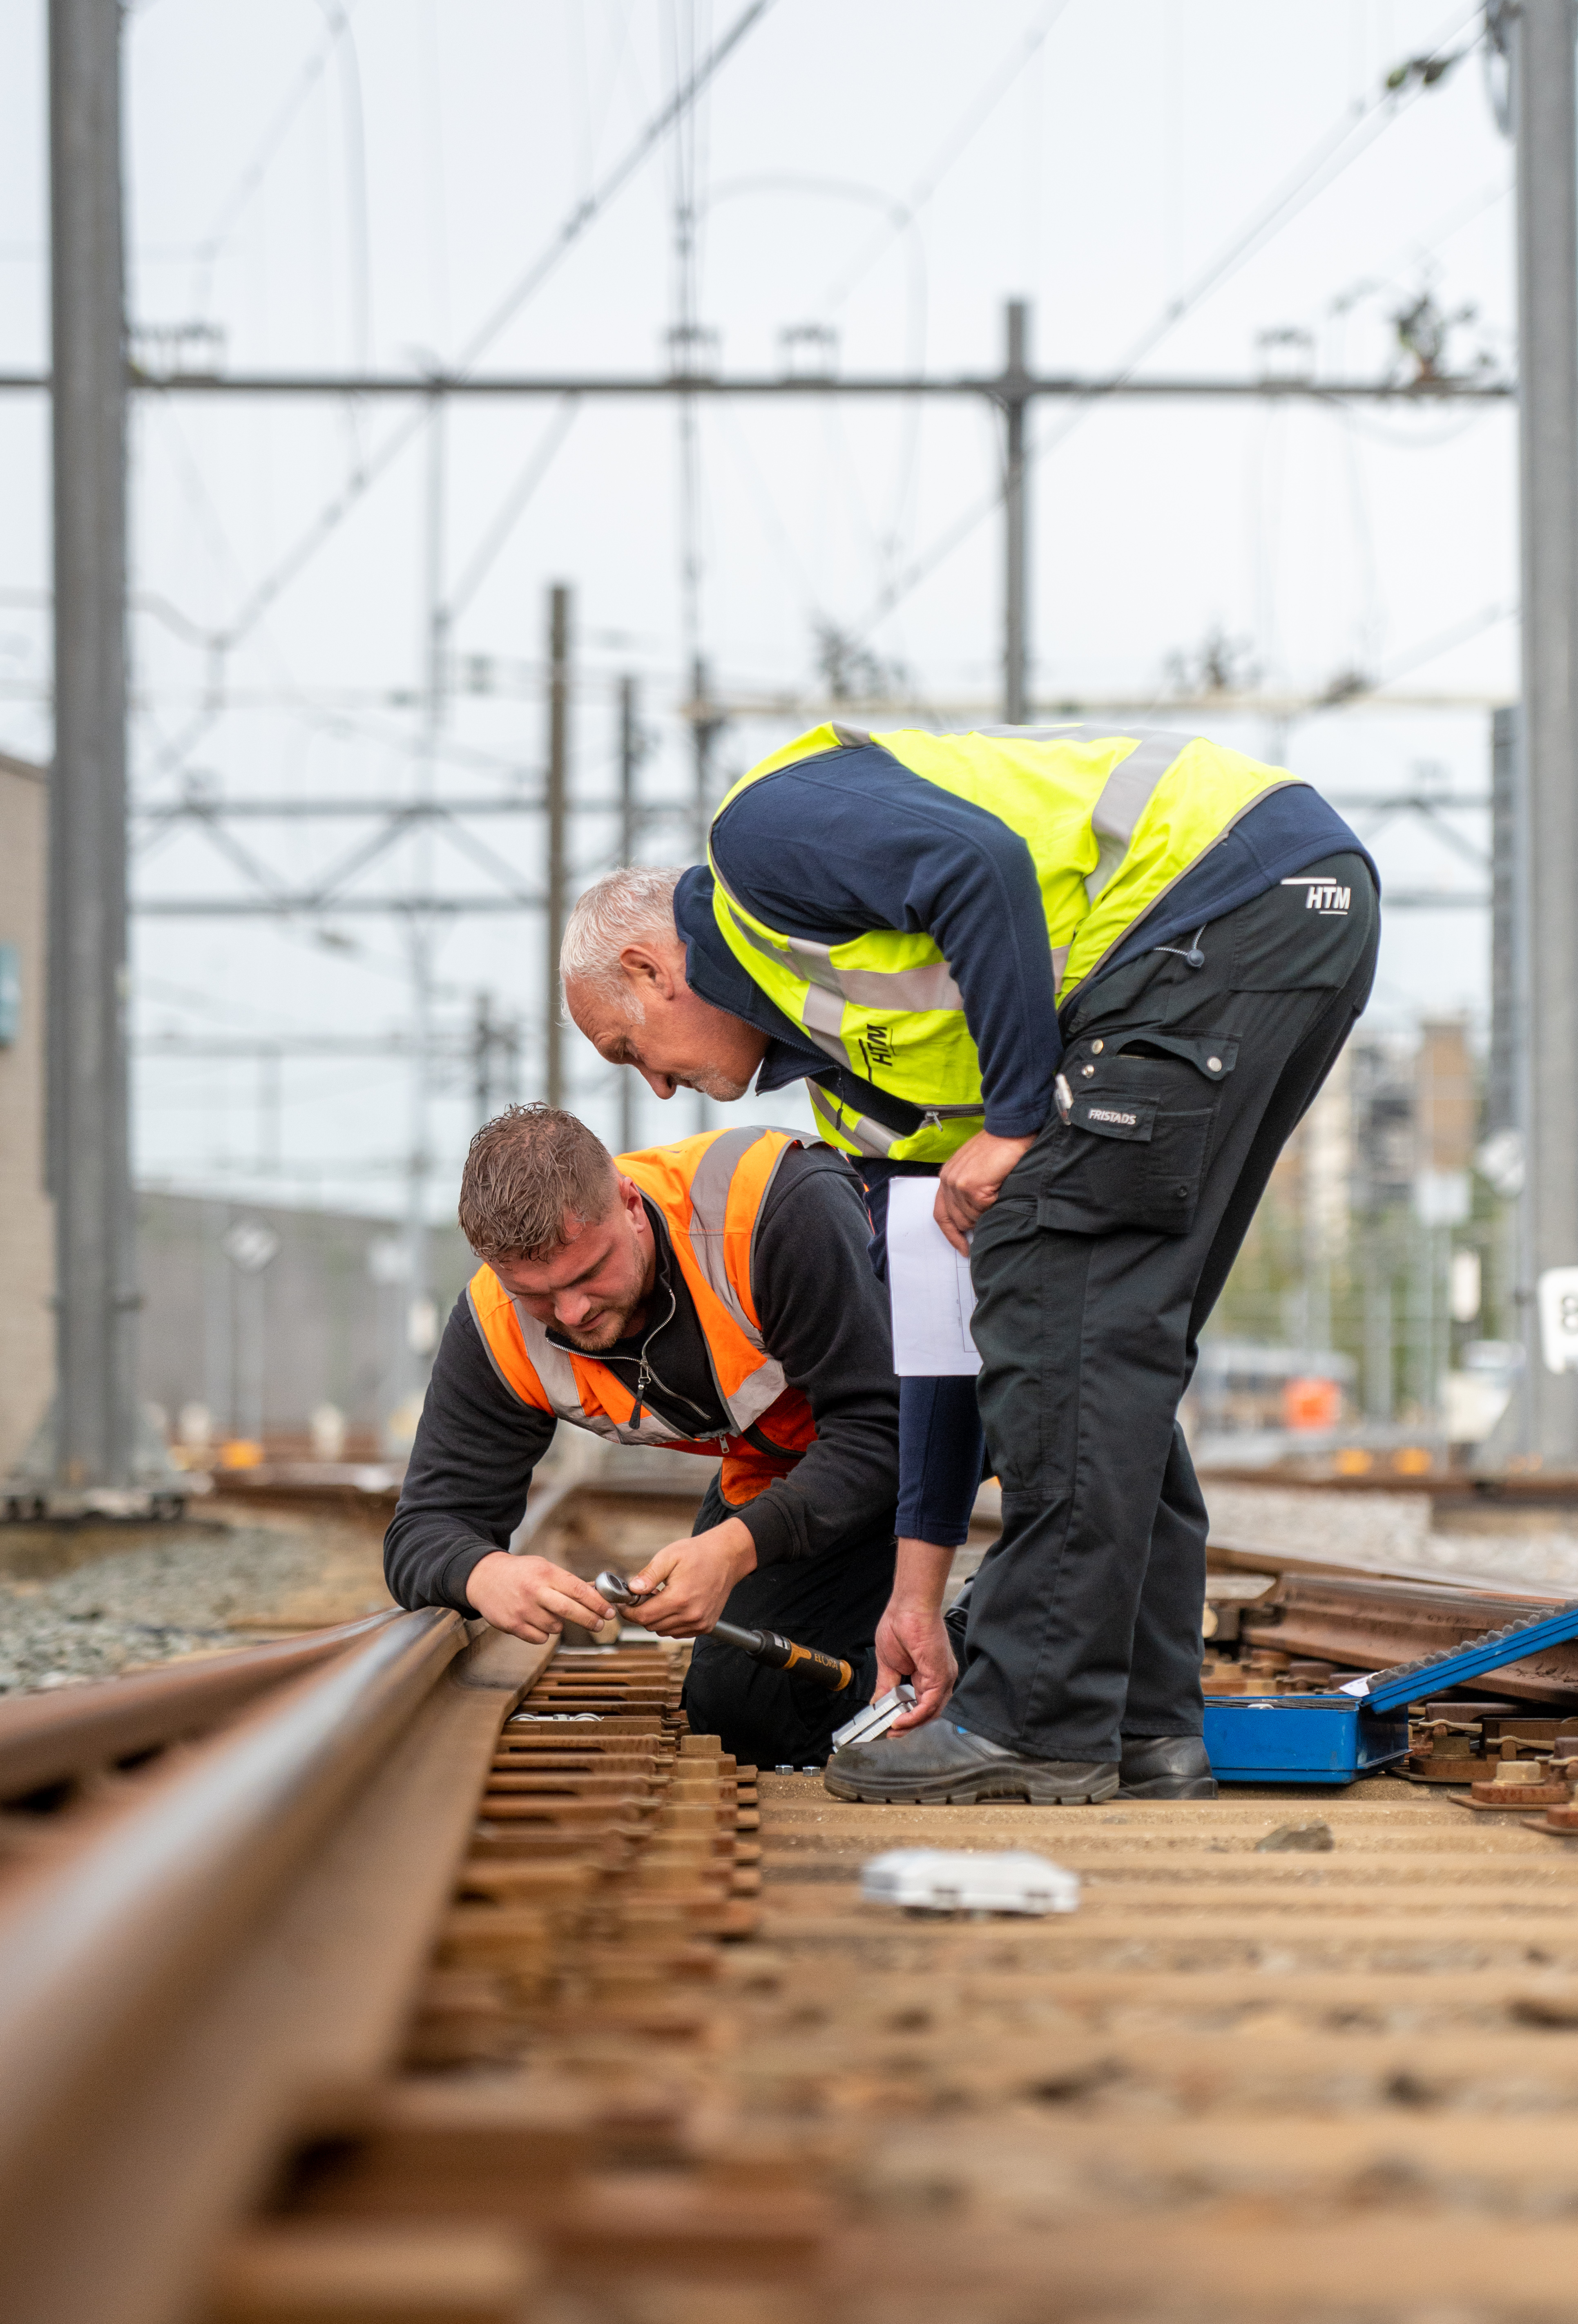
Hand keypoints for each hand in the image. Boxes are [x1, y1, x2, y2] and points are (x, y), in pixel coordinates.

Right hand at [465, 1551, 611, 1644]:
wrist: (483, 1578)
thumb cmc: (520, 1573)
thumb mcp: (543, 1567)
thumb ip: (567, 1581)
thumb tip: (597, 1594)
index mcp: (545, 1573)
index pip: (578, 1590)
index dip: (598, 1603)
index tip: (610, 1611)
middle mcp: (534, 1591)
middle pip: (570, 1610)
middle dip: (590, 1619)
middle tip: (600, 1624)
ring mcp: (523, 1610)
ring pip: (555, 1626)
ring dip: (559, 1623)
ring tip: (549, 1611)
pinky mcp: (513, 1625)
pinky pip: (540, 1637)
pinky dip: (543, 1632)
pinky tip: (535, 1619)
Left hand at [627, 1518, 757, 1636]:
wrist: (727, 1557)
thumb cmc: (699, 1554)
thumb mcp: (669, 1556)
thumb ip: (649, 1575)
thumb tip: (631, 1590)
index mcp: (679, 1598)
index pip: (643, 1617)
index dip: (628, 1612)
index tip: (624, 1603)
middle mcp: (691, 1615)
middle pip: (651, 1626)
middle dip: (642, 1613)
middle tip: (644, 1595)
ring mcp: (700, 1623)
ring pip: (664, 1631)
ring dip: (657, 1618)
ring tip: (661, 1597)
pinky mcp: (706, 1626)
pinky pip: (678, 1632)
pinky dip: (670, 1623)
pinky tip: (674, 1605)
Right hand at [875, 1537, 959, 1729]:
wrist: (908, 1605)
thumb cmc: (900, 1624)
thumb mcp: (888, 1664)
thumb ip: (886, 1687)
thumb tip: (878, 1705)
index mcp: (928, 1675)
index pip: (921, 1706)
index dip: (907, 1720)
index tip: (890, 1728)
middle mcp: (939, 1678)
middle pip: (928, 1713)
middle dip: (909, 1728)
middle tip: (890, 1735)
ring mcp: (942, 1677)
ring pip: (931, 1713)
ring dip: (910, 1726)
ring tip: (892, 1730)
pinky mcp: (940, 1675)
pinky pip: (930, 1705)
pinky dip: (914, 1717)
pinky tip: (899, 1721)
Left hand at [935, 1129, 1035, 1253]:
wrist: (1010, 1130)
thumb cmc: (997, 1147)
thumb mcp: (975, 1168)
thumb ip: (968, 1189)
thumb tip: (973, 1216)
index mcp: (946, 1177)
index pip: (941, 1214)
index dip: (951, 1234)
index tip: (962, 1247)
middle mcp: (948, 1181)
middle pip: (957, 1219)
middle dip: (975, 1223)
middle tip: (990, 1215)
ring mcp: (958, 1184)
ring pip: (972, 1217)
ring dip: (986, 1212)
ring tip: (998, 1195)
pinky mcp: (972, 1187)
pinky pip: (983, 1209)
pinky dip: (994, 1204)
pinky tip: (1000, 1190)